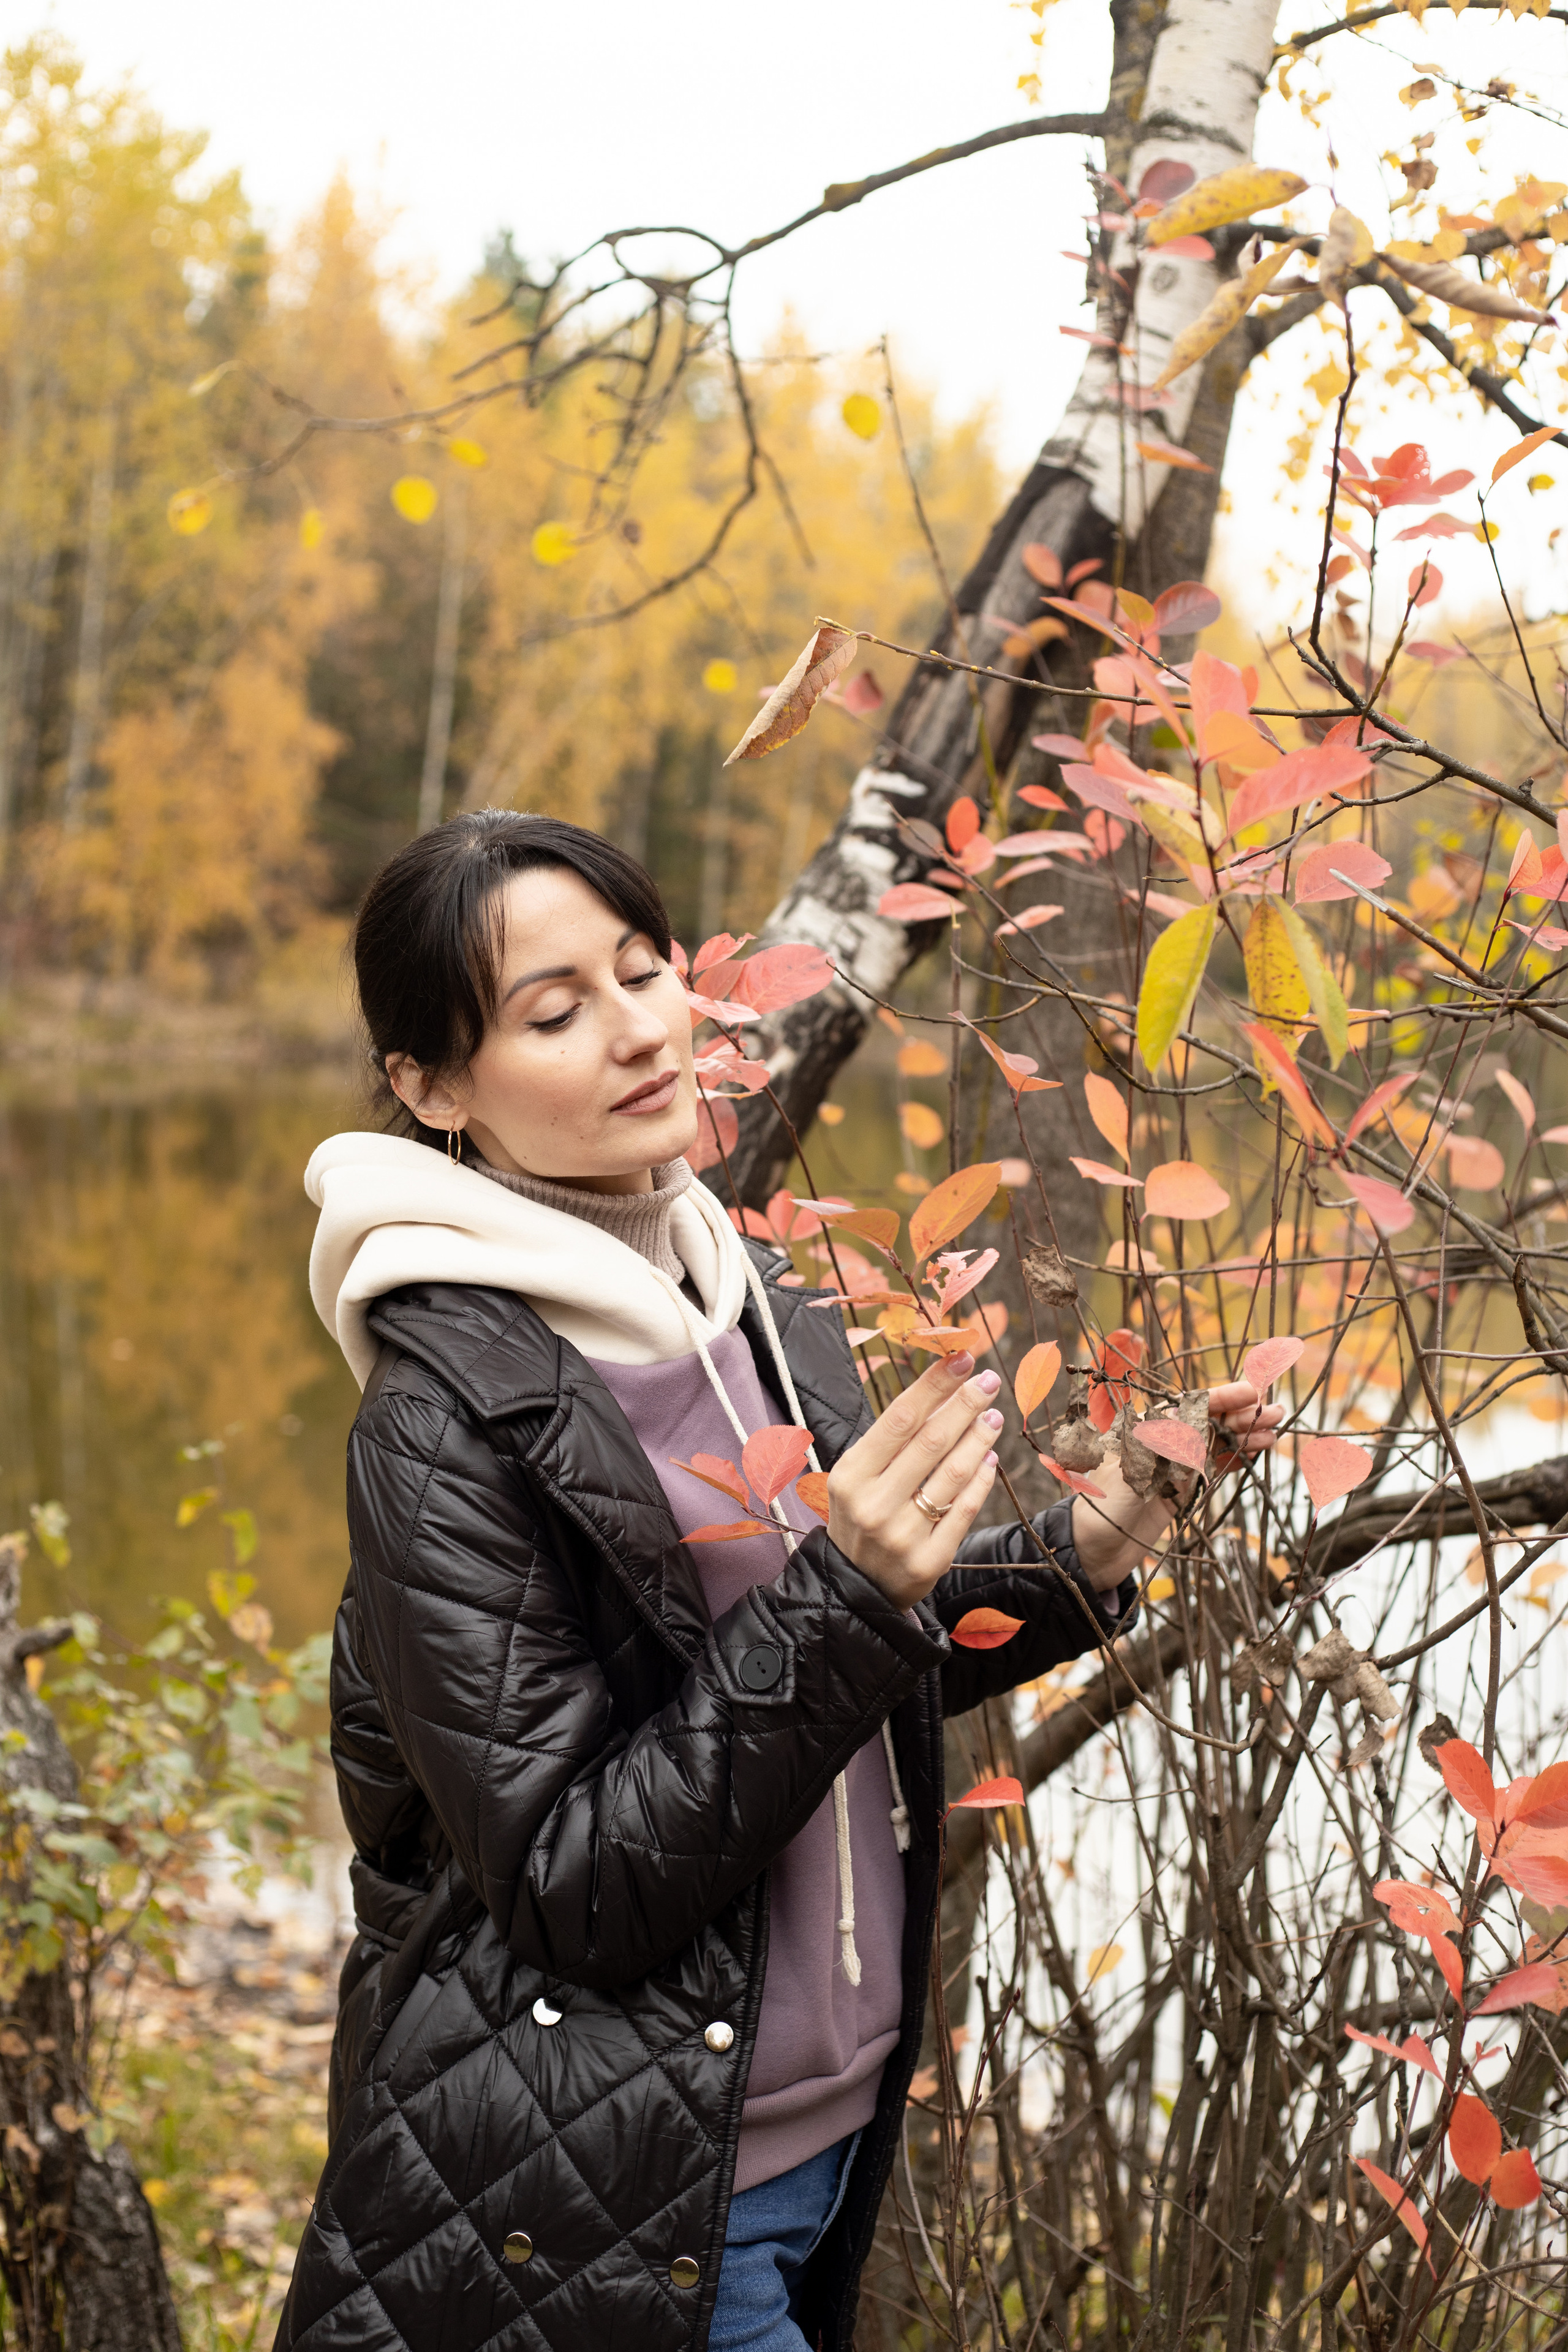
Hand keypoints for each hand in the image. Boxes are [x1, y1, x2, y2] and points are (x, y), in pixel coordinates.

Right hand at [827, 1351, 1001, 1609]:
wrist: (855, 1586)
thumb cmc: (861, 1515)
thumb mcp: (859, 1476)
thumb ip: (894, 1440)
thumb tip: (944, 1392)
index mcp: (851, 1475)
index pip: (900, 1418)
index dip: (935, 1385)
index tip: (964, 1357)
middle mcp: (873, 1504)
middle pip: (931, 1441)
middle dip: (965, 1404)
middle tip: (989, 1380)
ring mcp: (901, 1535)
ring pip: (952, 1474)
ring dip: (980, 1438)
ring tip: (993, 1416)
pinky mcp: (928, 1561)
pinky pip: (965, 1510)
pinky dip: (981, 1479)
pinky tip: (990, 1458)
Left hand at [1071, 1379, 1284, 1590]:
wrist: (1095, 1551)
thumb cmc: (1103, 1506)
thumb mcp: (1131, 1472)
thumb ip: (1160, 1445)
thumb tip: (1189, 1412)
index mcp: (1145, 1429)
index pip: (1189, 1405)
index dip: (1221, 1397)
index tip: (1250, 1393)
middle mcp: (1161, 1442)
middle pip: (1208, 1421)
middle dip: (1241, 1415)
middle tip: (1276, 1411)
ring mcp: (1173, 1466)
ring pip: (1215, 1443)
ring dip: (1244, 1435)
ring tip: (1274, 1430)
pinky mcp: (1182, 1490)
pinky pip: (1213, 1467)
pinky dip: (1236, 1458)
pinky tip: (1258, 1449)